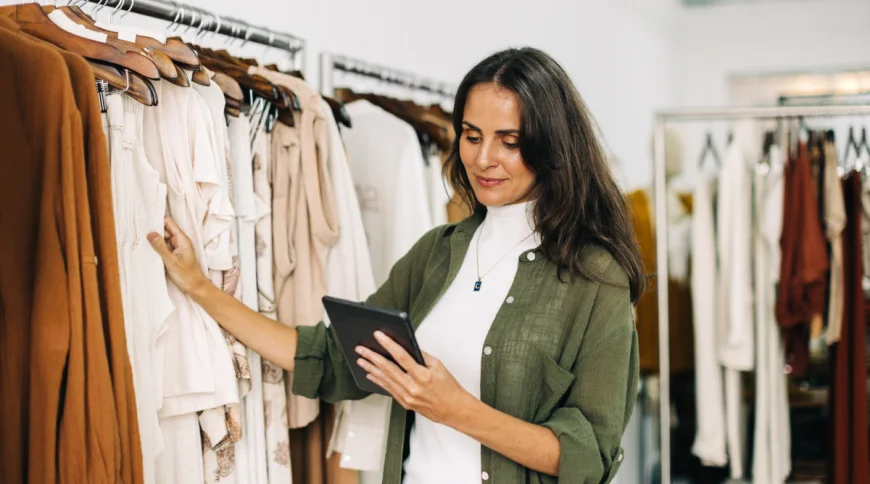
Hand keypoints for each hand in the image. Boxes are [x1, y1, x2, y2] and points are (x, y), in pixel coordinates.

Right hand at [147, 216, 207, 293]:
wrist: (195, 287)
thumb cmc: (186, 275)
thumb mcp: (171, 261)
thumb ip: (160, 247)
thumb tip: (150, 233)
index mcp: (182, 239)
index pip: (169, 223)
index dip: (158, 221)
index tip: (145, 224)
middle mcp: (179, 241)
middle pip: (164, 230)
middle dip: (153, 231)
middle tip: (139, 234)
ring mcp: (176, 248)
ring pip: (163, 239)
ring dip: (154, 240)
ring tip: (140, 242)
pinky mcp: (173, 255)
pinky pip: (163, 247)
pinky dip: (157, 248)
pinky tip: (147, 250)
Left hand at [355, 331, 474, 426]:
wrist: (455, 410)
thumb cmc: (449, 388)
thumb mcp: (438, 366)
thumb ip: (421, 355)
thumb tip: (406, 346)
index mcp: (423, 376)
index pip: (402, 357)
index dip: (389, 344)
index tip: (378, 335)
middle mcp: (413, 387)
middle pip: (388, 369)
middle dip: (372, 357)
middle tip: (361, 349)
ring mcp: (407, 397)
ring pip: (385, 380)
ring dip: (371, 368)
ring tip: (360, 360)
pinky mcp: (405, 404)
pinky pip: (389, 389)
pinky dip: (379, 381)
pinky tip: (371, 374)